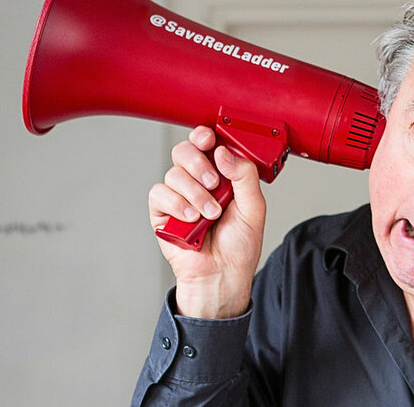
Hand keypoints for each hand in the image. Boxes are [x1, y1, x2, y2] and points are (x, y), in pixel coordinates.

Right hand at [148, 126, 265, 317]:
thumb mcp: (254, 207)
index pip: (207, 145)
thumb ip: (245, 176)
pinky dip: (177, 204)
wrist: (222, 275)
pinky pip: (159, 193)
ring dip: (195, 193)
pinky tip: (191, 219)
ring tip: (210, 214)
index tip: (208, 140)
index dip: (204, 136)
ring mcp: (179, 196)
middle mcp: (198, 182)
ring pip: (174, 173)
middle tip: (214, 183)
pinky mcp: (162, 212)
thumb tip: (224, 153)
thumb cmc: (239, 245)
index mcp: (221, 175)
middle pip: (184, 151)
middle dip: (199, 164)